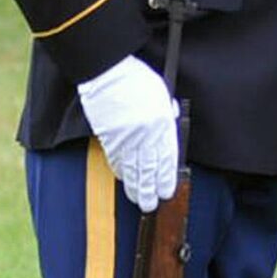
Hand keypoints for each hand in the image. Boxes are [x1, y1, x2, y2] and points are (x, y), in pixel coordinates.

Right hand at [77, 54, 177, 211]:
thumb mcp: (160, 93)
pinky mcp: (109, 137)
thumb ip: (166, 112)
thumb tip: (169, 124)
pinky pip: (117, 160)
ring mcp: (126, 138)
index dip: (166, 179)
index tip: (167, 192)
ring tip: (138, 200)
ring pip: (133, 169)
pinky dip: (121, 172)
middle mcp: (145, 135)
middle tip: (151, 205)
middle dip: (150, 190)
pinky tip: (124, 179)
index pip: (167, 158)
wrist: (107, 72)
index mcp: (161, 123)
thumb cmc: (135, 78)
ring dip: (136, 187)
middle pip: (149, 169)